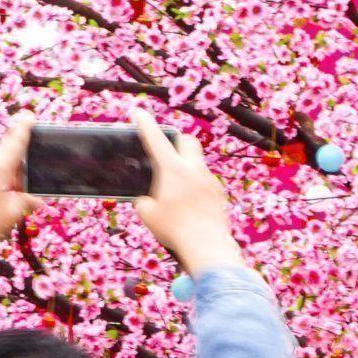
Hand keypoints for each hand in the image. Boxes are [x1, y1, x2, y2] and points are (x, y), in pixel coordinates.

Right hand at [131, 111, 237, 279]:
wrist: (207, 245)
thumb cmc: (174, 230)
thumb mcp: (148, 215)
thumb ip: (145, 202)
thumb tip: (148, 201)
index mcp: (173, 170)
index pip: (156, 140)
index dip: (145, 124)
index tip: (138, 112)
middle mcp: (194, 169)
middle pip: (187, 140)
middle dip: (176, 141)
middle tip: (166, 153)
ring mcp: (209, 180)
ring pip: (197, 164)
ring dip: (186, 168)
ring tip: (176, 190)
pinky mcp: (219, 193)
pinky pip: (205, 182)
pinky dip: (196, 187)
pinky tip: (190, 204)